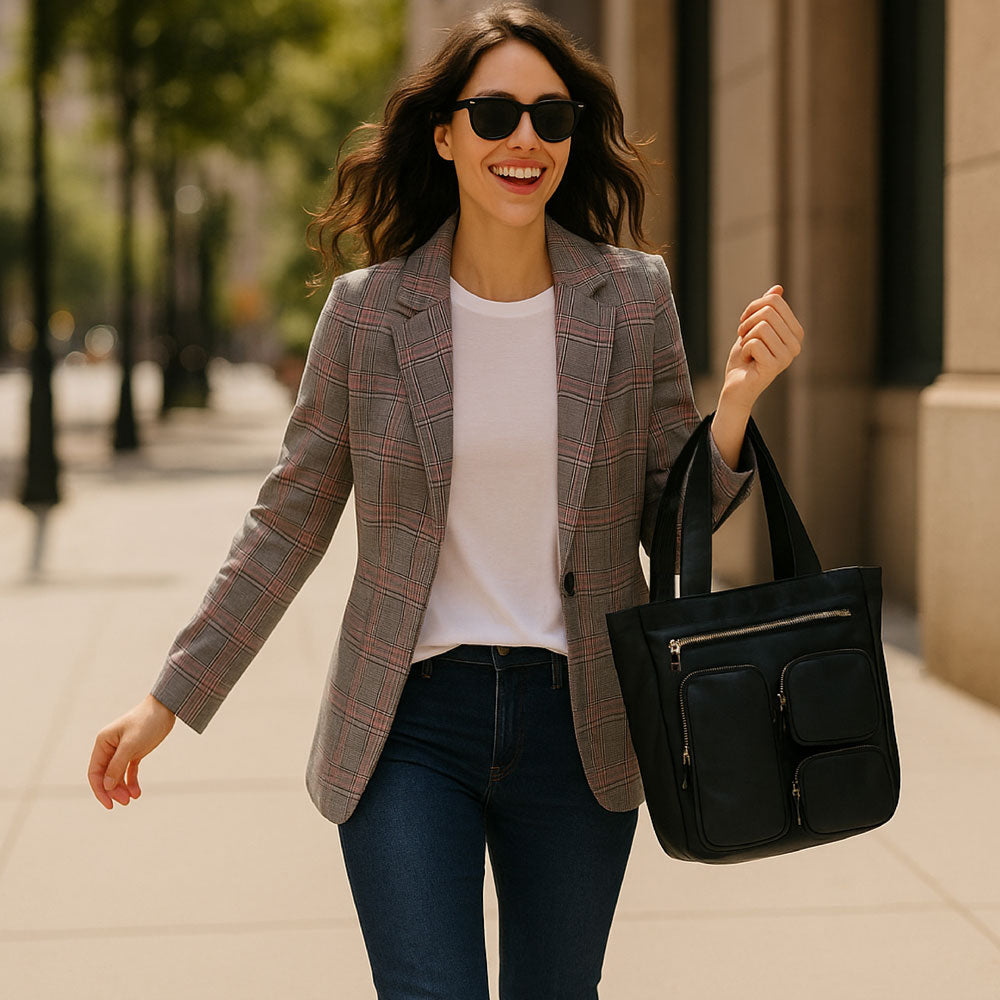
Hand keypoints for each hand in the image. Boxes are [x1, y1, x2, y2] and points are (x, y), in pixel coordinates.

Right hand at [88, 695, 175, 808]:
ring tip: (132, 798)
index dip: (99, 790)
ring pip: (117, 775)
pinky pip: (128, 771)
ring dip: (122, 788)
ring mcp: (121, 750)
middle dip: (114, 791)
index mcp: (103, 743)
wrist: (166, 708)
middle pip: (106, 776)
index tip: (109, 804)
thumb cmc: (146, 722)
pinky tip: (136, 792)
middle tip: (126, 802)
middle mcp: (109, 747)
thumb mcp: (131, 745)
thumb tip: (106, 786)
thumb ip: (117, 766)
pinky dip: (131, 782)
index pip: (95, 772)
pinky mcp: (134, 751)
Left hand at [721, 284, 803, 411]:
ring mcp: (788, 356)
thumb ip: (767, 310)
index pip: (775, 301)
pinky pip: (754, 343)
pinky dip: (743, 350)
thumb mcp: (753, 328)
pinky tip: (748, 362)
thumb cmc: (745, 358)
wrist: (736, 387)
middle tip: (744, 338)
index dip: (753, 307)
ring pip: (761, 326)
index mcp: (795, 332)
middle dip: (747, 322)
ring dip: (745, 338)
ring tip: (747, 351)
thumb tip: (778, 288)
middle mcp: (796, 344)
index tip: (745, 323)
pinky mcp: (775, 366)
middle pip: (768, 311)